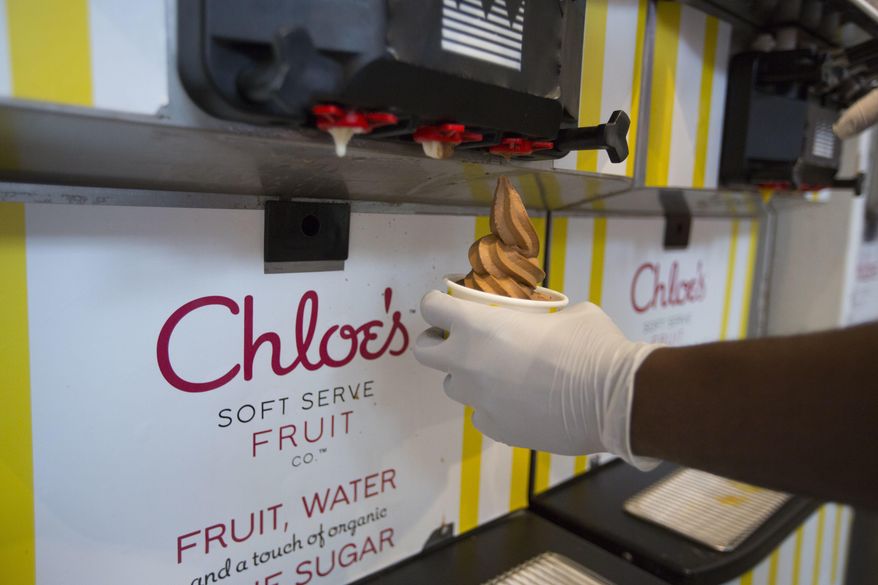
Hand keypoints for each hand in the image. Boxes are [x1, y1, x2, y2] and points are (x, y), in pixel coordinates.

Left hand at [413, 290, 662, 468]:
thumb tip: (543, 320)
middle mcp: (468, 363)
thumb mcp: (566, 313)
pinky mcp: (495, 428)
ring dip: (466, 376)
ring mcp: (479, 399)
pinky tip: (517, 400)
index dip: (437, 303)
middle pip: (425, 352)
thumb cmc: (593, 347)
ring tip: (497, 372)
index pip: (431, 308)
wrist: (613, 400)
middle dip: (435, 342)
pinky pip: (480, 414)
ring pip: (453, 386)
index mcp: (479, 325)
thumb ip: (538, 315)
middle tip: (456, 340)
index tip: (448, 304)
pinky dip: (491, 406)